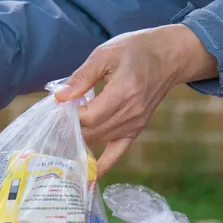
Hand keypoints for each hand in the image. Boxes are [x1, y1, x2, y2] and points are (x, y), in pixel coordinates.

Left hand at [59, 24, 217, 174]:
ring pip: (101, 140)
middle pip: (93, 131)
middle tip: (53, 123)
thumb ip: (82, 77)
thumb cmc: (136, 49)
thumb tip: (60, 97)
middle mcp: (132, 113)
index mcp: (124, 92)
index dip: (69, 115)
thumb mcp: (105, 54)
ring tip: (61, 137)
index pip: (89, 116)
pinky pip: (118, 151)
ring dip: (81, 140)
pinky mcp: (137, 128)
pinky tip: (88, 173)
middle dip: (70, 128)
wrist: (168, 56)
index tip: (56, 109)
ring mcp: (136, 124)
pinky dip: (103, 163)